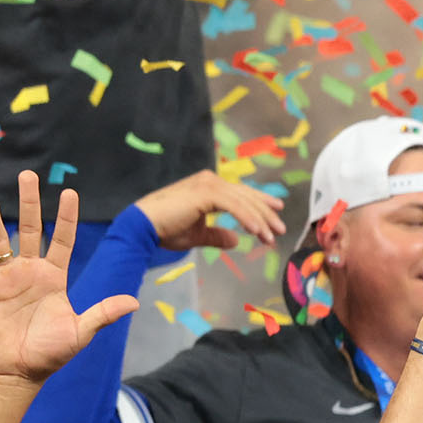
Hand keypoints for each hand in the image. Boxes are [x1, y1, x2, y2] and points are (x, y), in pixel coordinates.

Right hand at [0, 174, 135, 387]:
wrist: (19, 371)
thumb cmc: (52, 353)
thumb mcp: (80, 332)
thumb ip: (102, 313)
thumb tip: (134, 302)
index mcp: (55, 277)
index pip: (63, 240)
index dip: (66, 218)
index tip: (69, 192)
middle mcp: (30, 271)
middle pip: (30, 229)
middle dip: (30, 202)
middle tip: (27, 175)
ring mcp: (5, 278)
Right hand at [133, 169, 287, 254]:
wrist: (142, 226)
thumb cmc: (165, 230)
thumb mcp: (197, 235)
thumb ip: (217, 236)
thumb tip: (235, 241)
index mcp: (208, 187)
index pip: (240, 194)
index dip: (259, 204)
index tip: (276, 214)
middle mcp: (210, 181)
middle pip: (246, 196)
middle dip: (265, 213)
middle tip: (280, 229)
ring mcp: (208, 184)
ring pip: (243, 201)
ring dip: (260, 220)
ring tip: (270, 237)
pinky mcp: (205, 193)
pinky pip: (234, 206)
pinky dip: (248, 219)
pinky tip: (257, 232)